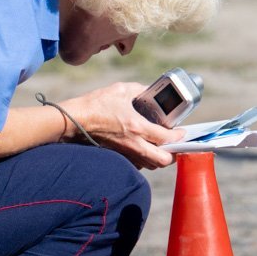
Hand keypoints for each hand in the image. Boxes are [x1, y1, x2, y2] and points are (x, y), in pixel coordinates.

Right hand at [58, 82, 183, 168]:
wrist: (74, 121)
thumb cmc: (96, 104)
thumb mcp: (121, 90)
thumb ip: (139, 90)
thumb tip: (149, 92)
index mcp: (137, 126)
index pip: (167, 137)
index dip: (178, 136)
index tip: (182, 132)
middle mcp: (133, 144)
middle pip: (162, 161)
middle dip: (172, 155)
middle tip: (174, 146)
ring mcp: (124, 152)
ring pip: (149, 165)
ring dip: (158, 158)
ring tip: (160, 147)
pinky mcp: (116, 156)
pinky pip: (136, 163)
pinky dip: (143, 159)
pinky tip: (142, 148)